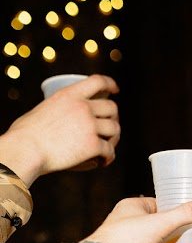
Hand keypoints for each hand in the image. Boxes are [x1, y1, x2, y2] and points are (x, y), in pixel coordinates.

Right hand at [0, 75, 119, 183]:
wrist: (25, 150)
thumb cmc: (24, 135)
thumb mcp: (41, 110)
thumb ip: (54, 111)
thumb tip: (55, 119)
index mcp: (69, 95)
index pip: (98, 81)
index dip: (110, 84)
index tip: (115, 90)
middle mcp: (83, 107)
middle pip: (112, 108)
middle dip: (114, 118)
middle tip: (109, 129)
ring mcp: (89, 125)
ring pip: (115, 129)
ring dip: (113, 139)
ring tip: (107, 147)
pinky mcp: (92, 145)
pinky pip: (109, 151)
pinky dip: (108, 157)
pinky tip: (103, 161)